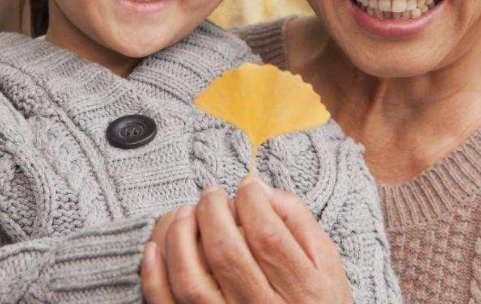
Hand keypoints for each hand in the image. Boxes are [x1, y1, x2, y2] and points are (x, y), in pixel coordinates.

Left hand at [142, 175, 352, 303]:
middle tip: (212, 194)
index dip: (250, 201)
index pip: (267, 235)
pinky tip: (155, 248)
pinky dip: (154, 276)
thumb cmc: (317, 302)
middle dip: (212, 211)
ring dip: (180, 237)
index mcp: (302, 292)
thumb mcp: (326, 264)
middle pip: (226, 253)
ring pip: (192, 281)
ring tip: (186, 212)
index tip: (245, 187)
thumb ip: (298, 221)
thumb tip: (258, 188)